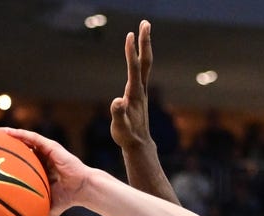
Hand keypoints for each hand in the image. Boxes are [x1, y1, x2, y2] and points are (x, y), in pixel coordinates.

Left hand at [0, 128, 91, 215]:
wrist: (82, 190)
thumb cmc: (66, 199)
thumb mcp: (45, 207)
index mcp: (39, 170)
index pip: (19, 163)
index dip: (5, 160)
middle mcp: (41, 158)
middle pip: (18, 149)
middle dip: (3, 145)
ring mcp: (46, 151)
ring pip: (24, 139)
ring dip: (8, 135)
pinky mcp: (51, 146)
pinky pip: (32, 137)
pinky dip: (19, 134)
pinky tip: (6, 132)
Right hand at [110, 20, 153, 149]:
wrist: (139, 145)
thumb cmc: (127, 137)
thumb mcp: (120, 127)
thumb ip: (119, 114)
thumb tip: (118, 102)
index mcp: (134, 94)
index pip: (134, 68)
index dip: (131, 52)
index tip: (130, 34)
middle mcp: (140, 89)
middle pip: (144, 61)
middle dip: (145, 42)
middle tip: (145, 23)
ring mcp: (141, 91)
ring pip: (144, 65)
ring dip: (144, 47)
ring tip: (142, 31)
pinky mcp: (139, 94)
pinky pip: (140, 71)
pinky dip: (139, 58)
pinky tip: (137, 55)